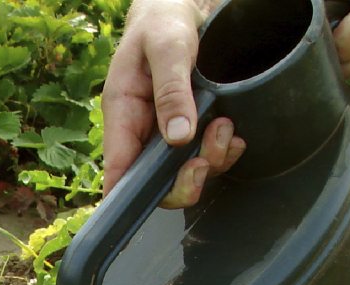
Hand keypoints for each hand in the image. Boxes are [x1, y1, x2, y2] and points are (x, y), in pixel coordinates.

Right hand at [102, 0, 244, 206]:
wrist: (180, 6)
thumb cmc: (163, 22)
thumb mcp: (168, 48)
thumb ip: (171, 91)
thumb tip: (177, 137)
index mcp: (122, 114)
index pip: (117, 170)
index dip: (128, 197)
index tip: (154, 200)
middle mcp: (141, 130)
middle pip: (153, 183)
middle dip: (184, 180)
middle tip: (207, 159)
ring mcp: (164, 132)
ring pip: (182, 172)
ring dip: (211, 160)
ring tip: (225, 129)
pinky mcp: (188, 128)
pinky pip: (203, 156)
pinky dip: (222, 153)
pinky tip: (232, 134)